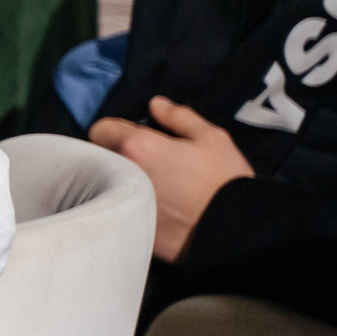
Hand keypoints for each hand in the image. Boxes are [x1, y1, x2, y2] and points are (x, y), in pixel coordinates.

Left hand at [90, 95, 252, 261]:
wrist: (236, 230)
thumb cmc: (225, 182)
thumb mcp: (211, 139)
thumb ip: (179, 117)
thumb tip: (156, 104)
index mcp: (136, 146)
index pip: (100, 129)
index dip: (118, 130)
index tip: (137, 137)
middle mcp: (121, 173)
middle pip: (100, 156)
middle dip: (117, 154)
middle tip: (149, 161)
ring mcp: (122, 203)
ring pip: (107, 183)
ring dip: (121, 179)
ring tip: (154, 183)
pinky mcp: (128, 226)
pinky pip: (120, 208)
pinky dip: (131, 204)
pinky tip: (156, 206)